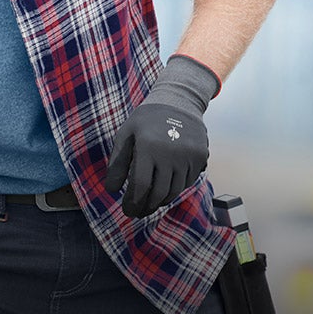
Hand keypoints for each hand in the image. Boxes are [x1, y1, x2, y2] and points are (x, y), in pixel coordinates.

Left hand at [106, 54, 217, 216]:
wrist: (179, 101)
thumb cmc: (146, 119)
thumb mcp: (126, 134)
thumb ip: (117, 162)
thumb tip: (112, 190)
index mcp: (148, 146)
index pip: (140, 185)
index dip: (133, 202)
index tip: (127, 211)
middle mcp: (170, 153)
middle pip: (158, 193)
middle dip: (145, 207)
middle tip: (137, 212)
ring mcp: (188, 156)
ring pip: (174, 190)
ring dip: (160, 201)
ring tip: (149, 204)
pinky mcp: (200, 157)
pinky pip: (187, 182)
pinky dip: (174, 189)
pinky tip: (164, 188)